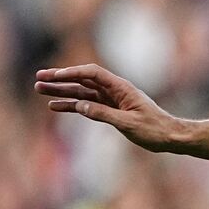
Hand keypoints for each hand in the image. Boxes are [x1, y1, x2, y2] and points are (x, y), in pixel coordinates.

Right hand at [35, 64, 183, 152]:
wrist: (170, 137)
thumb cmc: (154, 130)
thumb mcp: (128, 123)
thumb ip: (104, 114)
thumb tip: (80, 107)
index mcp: (122, 88)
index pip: (93, 74)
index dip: (73, 72)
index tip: (55, 76)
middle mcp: (115, 90)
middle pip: (84, 80)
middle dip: (61, 78)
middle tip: (38, 78)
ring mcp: (112, 100)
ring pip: (82, 92)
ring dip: (62, 91)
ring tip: (39, 90)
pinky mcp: (112, 110)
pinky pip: (87, 105)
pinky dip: (72, 104)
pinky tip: (55, 106)